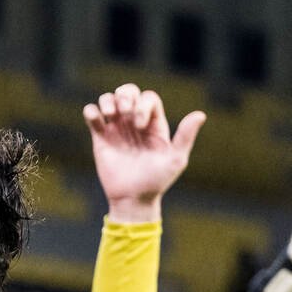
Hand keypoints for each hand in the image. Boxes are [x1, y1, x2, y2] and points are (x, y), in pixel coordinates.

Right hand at [84, 83, 203, 223]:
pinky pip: (92, 114)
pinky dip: (91, 111)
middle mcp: (134, 122)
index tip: (140, 127)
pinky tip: (98, 120)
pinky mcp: (100, 137)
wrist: (133, 199)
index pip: (148, 98)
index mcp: (154, 124)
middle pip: (128, 91)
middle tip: (124, 111)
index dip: (143, 105)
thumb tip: (200, 114)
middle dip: (125, 95)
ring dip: (107, 100)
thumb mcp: (175, 160)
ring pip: (109, 98)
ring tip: (110, 114)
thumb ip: (185, 136)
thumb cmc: (156, 182)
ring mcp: (117, 128)